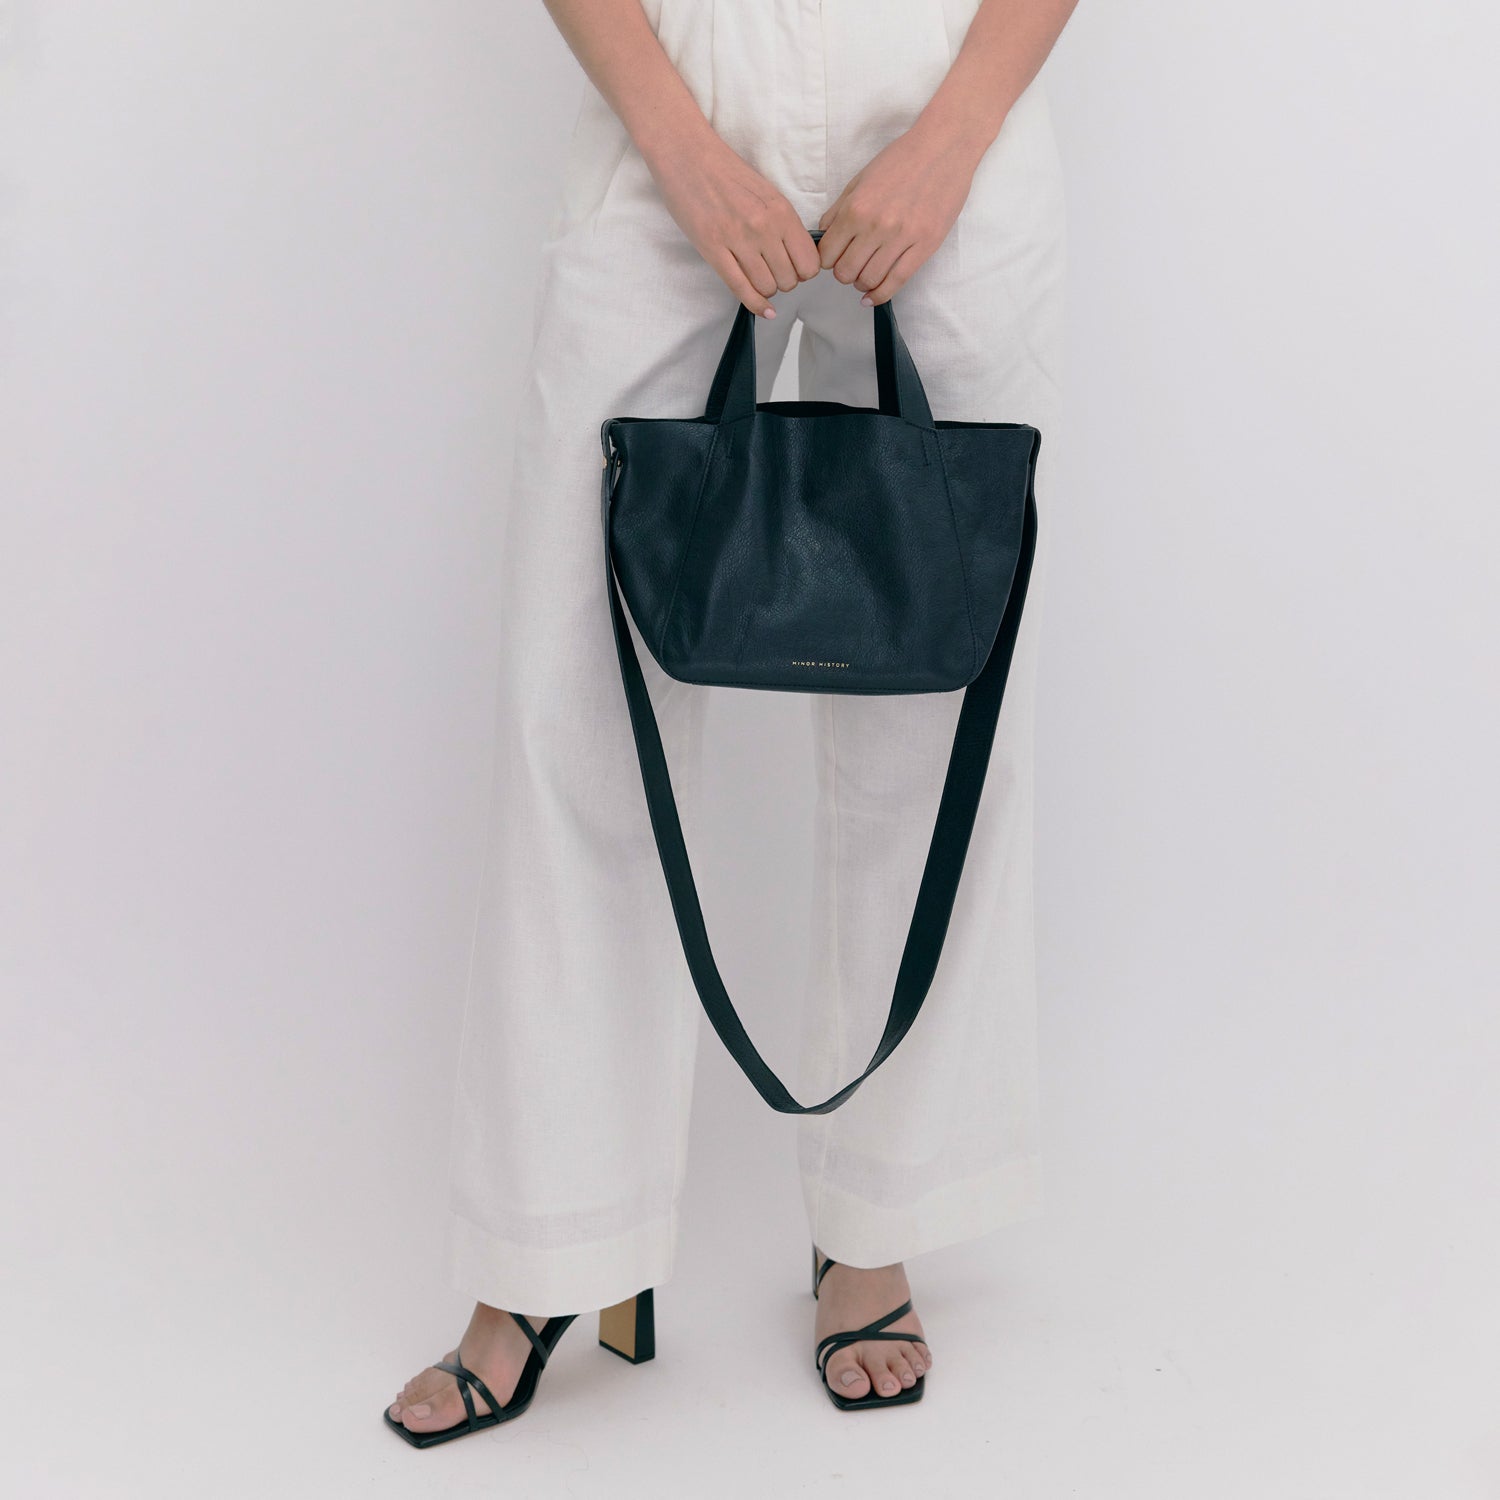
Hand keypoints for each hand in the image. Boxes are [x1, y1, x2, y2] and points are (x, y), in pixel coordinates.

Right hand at [643, 129, 820, 317]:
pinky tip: (763, 310)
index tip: (793, 267)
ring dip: (766, 289)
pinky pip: (741, 289)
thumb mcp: (766, 192)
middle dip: (784, 282)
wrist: (687, 154)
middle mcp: (764, 227)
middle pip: (789, 280)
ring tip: (758, 276)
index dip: (803, 271)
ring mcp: (738, 240)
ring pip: (767, 287)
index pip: (809, 263)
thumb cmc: (725, 172)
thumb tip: (796, 255)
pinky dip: (755, 304)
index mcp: (781, 211)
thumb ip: (782, 222)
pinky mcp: (713, 249)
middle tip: (773, 272)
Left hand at [815, 122, 977, 304]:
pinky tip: (872, 296)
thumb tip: (823, 236)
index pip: (827, 254)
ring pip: (869, 280)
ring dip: (862, 283)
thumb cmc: (902, 159)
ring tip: (866, 275)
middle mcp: (876, 226)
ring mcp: (902, 237)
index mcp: (857, 208)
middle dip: (843, 273)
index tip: (834, 257)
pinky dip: (880, 295)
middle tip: (851, 266)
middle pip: (845, 272)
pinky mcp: (925, 245)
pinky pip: (896, 281)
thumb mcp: (861, 179)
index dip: (827, 260)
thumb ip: (839, 209)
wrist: (944, 146)